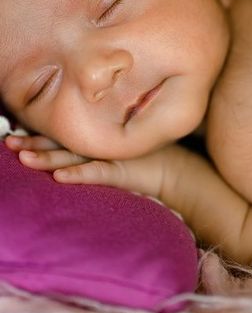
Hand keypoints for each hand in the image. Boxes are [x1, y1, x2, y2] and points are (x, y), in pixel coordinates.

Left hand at [4, 133, 172, 198]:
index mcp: (97, 139)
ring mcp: (110, 156)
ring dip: (48, 158)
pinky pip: (96, 173)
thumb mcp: (117, 153)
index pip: (62, 136)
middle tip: (9, 143)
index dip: (38, 135)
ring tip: (24, 158)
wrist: (175, 171)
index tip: (14, 134)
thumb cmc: (145, 160)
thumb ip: (96, 151)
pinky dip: (78, 175)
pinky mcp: (120, 171)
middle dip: (33, 144)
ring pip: (72, 156)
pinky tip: (60, 178)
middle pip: (61, 144)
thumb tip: (66, 158)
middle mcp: (100, 145)